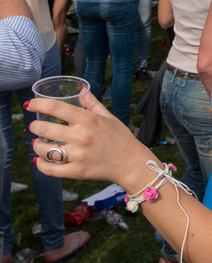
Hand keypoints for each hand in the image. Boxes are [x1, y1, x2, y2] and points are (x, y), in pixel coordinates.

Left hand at [28, 92, 150, 187]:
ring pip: (45, 150)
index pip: (56, 108)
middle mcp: (81, 137)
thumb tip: (81, 90)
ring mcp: (78, 156)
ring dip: (36, 145)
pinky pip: (51, 169)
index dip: (38, 104)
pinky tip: (38, 160)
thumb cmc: (120, 138)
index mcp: (88, 120)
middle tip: (34, 127)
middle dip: (34, 127)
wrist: (131, 163)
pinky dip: (40, 165)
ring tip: (37, 143)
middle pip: (46, 129)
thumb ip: (91, 103)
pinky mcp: (77, 172)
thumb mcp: (108, 117)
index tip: (30, 104)